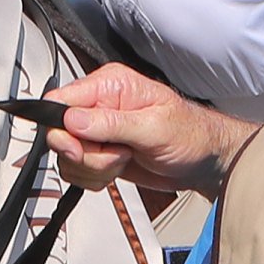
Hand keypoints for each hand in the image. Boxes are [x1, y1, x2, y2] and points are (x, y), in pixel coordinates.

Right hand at [49, 65, 254, 199]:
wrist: (205, 161)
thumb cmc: (191, 134)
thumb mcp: (154, 127)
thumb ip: (111, 123)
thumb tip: (73, 119)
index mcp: (110, 85)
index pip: (61, 99)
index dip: (62, 127)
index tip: (79, 146)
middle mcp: (99, 106)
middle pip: (59, 133)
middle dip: (86, 153)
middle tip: (115, 154)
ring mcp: (98, 132)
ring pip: (68, 157)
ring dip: (95, 168)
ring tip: (124, 158)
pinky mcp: (99, 154)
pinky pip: (78, 171)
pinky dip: (96, 178)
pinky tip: (119, 169)